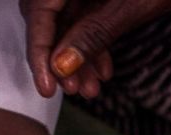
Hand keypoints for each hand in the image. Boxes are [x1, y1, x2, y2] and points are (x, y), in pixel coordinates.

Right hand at [21, 0, 170, 98]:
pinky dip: (91, 44)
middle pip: (46, 16)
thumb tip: (61, 65)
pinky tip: (103, 70)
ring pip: (67, 20)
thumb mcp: (131, 7)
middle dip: (58, 58)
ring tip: (91, 89)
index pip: (38, 11)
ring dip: (76, 57)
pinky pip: (85, 16)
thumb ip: (93, 33)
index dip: (39, 52)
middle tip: (72, 91)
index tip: (47, 86)